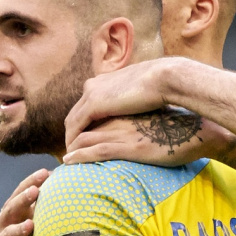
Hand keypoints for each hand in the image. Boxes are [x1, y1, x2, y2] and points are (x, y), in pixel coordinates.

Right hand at [0, 168, 49, 235]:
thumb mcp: (24, 223)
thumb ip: (37, 209)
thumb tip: (61, 190)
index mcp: (10, 214)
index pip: (19, 194)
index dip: (30, 182)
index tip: (45, 172)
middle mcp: (2, 225)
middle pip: (11, 209)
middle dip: (23, 199)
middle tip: (35, 190)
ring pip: (7, 234)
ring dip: (18, 229)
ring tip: (30, 224)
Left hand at [64, 57, 190, 146]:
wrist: (165, 77)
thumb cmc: (163, 86)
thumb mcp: (143, 93)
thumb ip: (134, 101)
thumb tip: (140, 110)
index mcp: (105, 83)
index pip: (87, 106)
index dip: (84, 125)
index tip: (87, 140)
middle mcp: (94, 87)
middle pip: (75, 114)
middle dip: (72, 134)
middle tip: (73, 152)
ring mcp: (93, 95)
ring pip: (72, 122)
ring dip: (70, 140)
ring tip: (71, 158)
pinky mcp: (96, 105)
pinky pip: (77, 127)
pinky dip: (73, 141)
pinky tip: (74, 155)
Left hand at [64, 112, 232, 166]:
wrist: (197, 125)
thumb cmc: (183, 120)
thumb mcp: (158, 113)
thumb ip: (144, 116)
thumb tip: (143, 122)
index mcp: (125, 103)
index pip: (91, 110)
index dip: (81, 123)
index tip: (76, 135)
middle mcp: (118, 113)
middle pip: (80, 121)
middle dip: (70, 136)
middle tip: (64, 149)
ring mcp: (119, 128)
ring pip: (82, 136)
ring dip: (70, 148)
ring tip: (64, 159)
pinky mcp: (125, 144)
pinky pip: (92, 149)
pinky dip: (78, 156)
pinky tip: (69, 162)